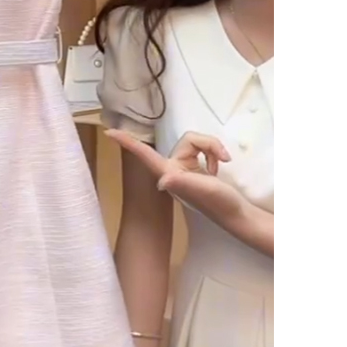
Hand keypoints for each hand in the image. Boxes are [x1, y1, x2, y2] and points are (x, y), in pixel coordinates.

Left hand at [104, 129, 247, 224]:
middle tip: (224, 158)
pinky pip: (204, 149)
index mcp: (168, 173)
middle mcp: (174, 169)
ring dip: (214, 149)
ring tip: (222, 164)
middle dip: (208, 144)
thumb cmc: (218, 203)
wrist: (237, 214)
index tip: (109, 133)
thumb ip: (181, 182)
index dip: (127, 142)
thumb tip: (162, 180)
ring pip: (198, 142)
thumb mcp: (201, 190)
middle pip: (189, 139)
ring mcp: (185, 168)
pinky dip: (215, 154)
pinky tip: (220, 167)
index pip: (144, 154)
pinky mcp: (197, 168)